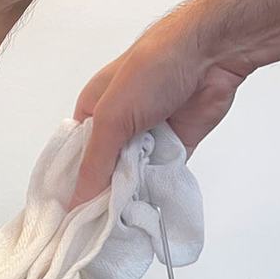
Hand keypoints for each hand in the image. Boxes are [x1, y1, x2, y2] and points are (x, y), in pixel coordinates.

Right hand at [71, 10, 248, 206]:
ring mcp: (146, 139)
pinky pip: (159, 178)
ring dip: (130, 193)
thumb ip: (94, 164)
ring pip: (132, 178)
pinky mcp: (173, 150)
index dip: (72, 184)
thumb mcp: (111, 118)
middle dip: (103, 193)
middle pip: (104, 172)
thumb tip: (77, 203)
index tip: (69, 215)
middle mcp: (117, 127)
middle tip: (98, 224)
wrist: (210, 54)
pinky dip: (155, 190)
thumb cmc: (151, 70)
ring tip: (122, 221)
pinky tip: (147, 210)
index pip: (75, 156)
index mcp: (93, 112)